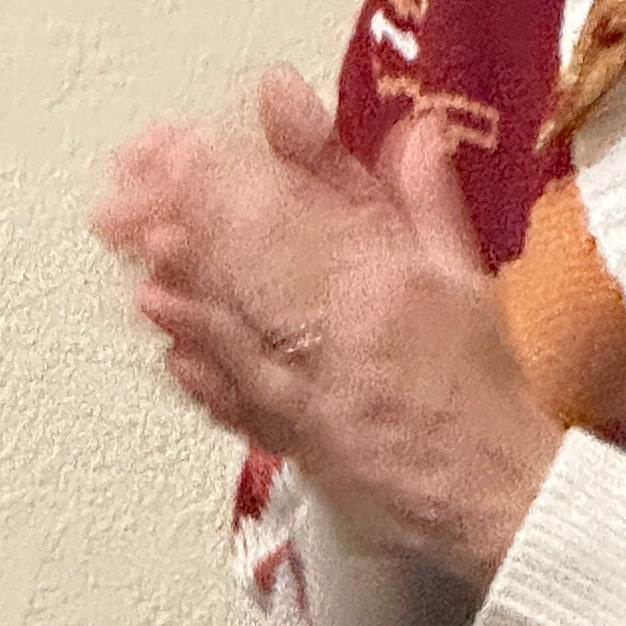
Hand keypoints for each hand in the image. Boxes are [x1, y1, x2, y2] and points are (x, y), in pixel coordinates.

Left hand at [92, 73, 562, 587]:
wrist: (500, 495)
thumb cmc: (483, 394)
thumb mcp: (466, 278)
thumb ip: (425, 201)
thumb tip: (415, 129)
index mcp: (388, 279)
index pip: (291, 208)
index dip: (222, 172)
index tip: (176, 143)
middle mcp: (345, 330)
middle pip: (247, 258)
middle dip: (177, 214)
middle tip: (125, 186)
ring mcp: (316, 389)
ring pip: (235, 321)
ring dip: (177, 277)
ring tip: (128, 240)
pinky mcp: (300, 441)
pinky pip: (242, 399)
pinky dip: (200, 364)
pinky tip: (164, 334)